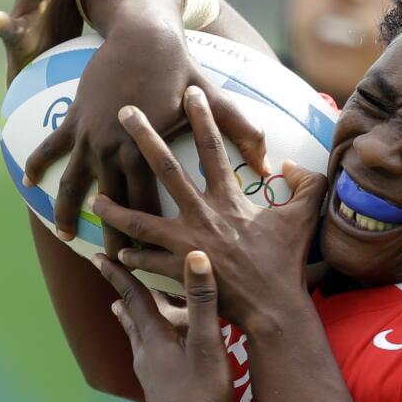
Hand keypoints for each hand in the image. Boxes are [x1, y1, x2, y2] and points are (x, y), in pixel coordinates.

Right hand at [17, 0, 270, 255]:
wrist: (142, 32)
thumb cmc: (183, 67)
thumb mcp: (215, 99)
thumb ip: (241, 133)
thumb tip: (267, 164)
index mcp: (146, 152)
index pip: (149, 204)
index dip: (149, 234)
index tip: (154, 259)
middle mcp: (112, 148)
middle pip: (112, 201)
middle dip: (111, 234)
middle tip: (112, 264)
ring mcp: (88, 135)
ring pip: (74, 182)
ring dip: (68, 209)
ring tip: (66, 235)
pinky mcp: (73, 118)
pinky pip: (50, 147)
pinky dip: (37, 164)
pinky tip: (28, 184)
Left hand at [93, 87, 327, 329]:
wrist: (274, 308)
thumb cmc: (286, 263)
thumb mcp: (304, 218)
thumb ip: (306, 185)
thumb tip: (290, 165)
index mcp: (230, 200)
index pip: (214, 149)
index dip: (204, 119)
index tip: (190, 92)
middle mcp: (203, 216)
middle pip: (167, 170)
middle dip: (145, 138)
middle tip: (125, 112)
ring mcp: (188, 244)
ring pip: (142, 220)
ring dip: (117, 207)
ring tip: (95, 197)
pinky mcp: (181, 272)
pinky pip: (149, 262)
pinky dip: (134, 257)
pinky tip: (117, 252)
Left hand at [94, 250, 231, 401]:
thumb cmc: (203, 393)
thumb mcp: (207, 342)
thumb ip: (203, 299)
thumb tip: (195, 254)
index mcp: (156, 340)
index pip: (134, 298)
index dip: (118, 274)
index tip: (98, 256)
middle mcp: (146, 357)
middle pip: (131, 319)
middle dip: (122, 295)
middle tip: (110, 279)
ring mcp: (151, 378)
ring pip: (136, 341)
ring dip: (130, 321)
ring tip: (121, 311)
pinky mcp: (159, 394)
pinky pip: (148, 359)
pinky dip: (146, 344)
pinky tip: (152, 355)